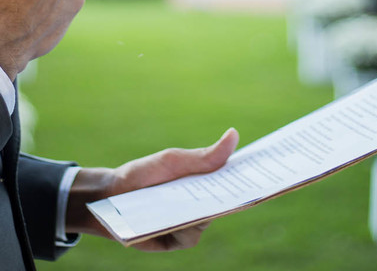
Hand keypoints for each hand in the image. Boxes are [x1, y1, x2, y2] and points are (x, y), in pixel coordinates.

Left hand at [67, 128, 239, 250]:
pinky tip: (169, 218)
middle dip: (235, 194)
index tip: (267, 169)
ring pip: (208, 220)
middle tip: (239, 186)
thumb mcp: (173, 161)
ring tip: (184, 201)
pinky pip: (191, 235)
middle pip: (226, 201)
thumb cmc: (143, 174)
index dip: (249, 176)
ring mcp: (190, 222)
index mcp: (203, 180)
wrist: (109, 197)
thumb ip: (204, 157)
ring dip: (201, 210)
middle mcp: (201, 203)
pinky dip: (184, 226)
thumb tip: (234, 135)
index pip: (232, 178)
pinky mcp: (176, 239)